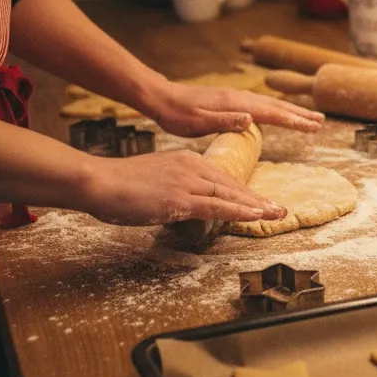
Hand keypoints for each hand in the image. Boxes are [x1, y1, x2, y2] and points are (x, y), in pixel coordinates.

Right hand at [76, 149, 287, 226]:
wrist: (99, 181)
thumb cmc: (117, 183)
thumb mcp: (152, 178)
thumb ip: (171, 185)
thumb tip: (180, 200)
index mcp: (185, 160)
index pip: (221, 177)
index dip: (242, 191)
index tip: (258, 201)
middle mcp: (191, 167)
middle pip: (231, 184)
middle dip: (256, 198)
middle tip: (277, 209)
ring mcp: (187, 182)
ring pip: (229, 195)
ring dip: (255, 206)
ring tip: (275, 214)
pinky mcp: (180, 199)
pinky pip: (216, 207)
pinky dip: (238, 211)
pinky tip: (255, 216)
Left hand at [144, 78, 324, 137]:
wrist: (161, 98)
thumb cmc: (177, 114)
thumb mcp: (197, 122)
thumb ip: (224, 121)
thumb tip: (251, 119)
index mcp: (236, 104)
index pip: (272, 114)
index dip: (294, 121)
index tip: (313, 127)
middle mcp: (240, 98)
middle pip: (277, 106)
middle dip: (300, 114)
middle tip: (321, 121)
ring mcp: (236, 98)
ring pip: (270, 104)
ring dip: (291, 111)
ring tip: (308, 117)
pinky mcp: (230, 100)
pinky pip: (261, 105)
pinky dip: (275, 110)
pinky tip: (276, 114)